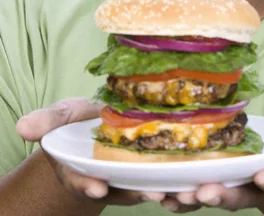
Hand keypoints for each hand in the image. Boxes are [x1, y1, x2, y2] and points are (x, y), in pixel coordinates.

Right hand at [16, 98, 165, 205]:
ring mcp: (129, 175)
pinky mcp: (149, 166)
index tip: (97, 188)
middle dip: (135, 193)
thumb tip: (22, 126)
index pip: (81, 180)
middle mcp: (105, 177)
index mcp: (80, 168)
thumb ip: (46, 121)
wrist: (98, 123)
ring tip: (179, 191)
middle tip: (151, 193)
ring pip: (145, 186)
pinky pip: (163, 176)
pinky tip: (194, 178)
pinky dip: (177, 180)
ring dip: (163, 191)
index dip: (87, 185)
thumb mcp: (60, 116)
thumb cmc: (76, 121)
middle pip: (119, 190)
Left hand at [161, 110, 263, 212]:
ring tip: (172, 197)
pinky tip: (158, 192)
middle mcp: (254, 185)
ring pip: (212, 196)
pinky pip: (195, 189)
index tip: (263, 178)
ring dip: (192, 199)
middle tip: (205, 194)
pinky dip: (177, 194)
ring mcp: (233, 183)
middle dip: (222, 196)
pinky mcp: (215, 177)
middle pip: (239, 196)